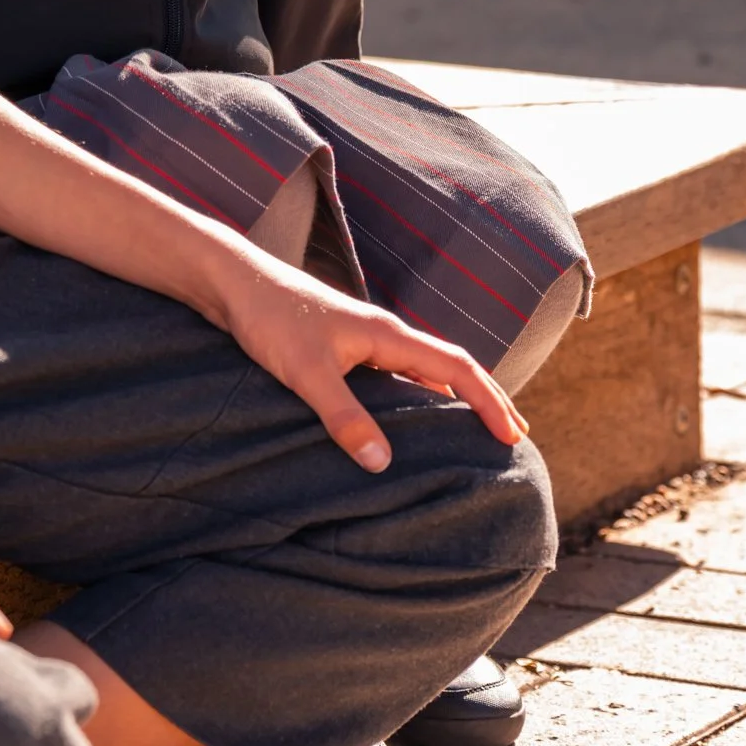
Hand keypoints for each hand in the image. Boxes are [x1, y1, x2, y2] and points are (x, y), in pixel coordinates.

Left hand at [214, 253, 529, 471]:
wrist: (231, 281)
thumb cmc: (269, 318)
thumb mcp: (307, 372)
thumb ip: (343, 416)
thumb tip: (382, 464)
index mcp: (387, 334)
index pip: (457, 366)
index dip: (489, 401)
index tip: (514, 436)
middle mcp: (383, 334)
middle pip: (450, 366)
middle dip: (486, 399)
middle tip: (514, 436)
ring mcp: (363, 338)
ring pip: (422, 370)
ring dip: (452, 398)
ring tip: (470, 433)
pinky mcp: (341, 346)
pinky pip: (396, 375)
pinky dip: (417, 396)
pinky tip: (407, 419)